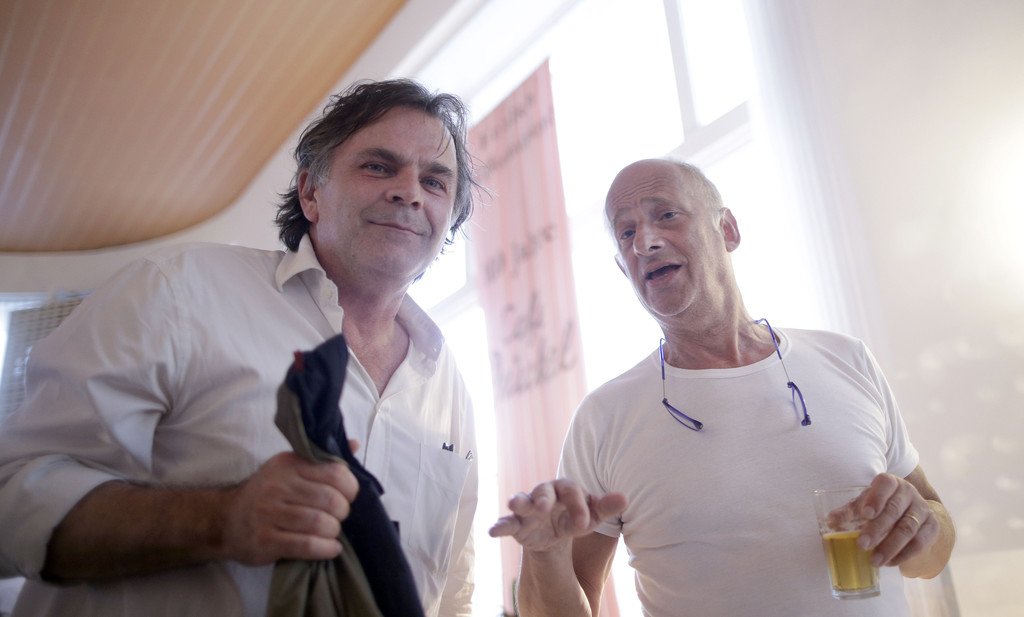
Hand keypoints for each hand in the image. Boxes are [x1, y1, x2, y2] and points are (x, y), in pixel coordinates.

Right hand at [221, 450, 359, 564]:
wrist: (224, 519)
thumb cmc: (266, 493)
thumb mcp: (290, 467)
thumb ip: (322, 459)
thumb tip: (355, 444)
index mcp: (289, 464)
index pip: (335, 473)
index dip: (350, 488)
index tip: (348, 497)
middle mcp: (278, 486)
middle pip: (330, 500)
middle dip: (343, 512)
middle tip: (338, 517)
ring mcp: (269, 513)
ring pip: (320, 523)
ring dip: (334, 532)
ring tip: (332, 533)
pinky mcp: (265, 540)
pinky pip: (307, 545)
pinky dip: (326, 549)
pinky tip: (331, 548)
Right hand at [488, 479, 626, 553]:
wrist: (554, 534)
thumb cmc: (574, 518)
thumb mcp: (591, 516)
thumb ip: (605, 508)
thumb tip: (625, 498)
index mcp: (564, 489)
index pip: (570, 491)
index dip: (577, 504)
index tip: (584, 523)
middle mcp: (544, 495)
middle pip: (543, 491)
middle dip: (543, 498)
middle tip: (545, 507)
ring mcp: (528, 509)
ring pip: (521, 501)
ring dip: (518, 502)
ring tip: (514, 504)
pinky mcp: (517, 525)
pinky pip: (507, 523)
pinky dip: (499, 526)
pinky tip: (493, 531)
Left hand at [853, 473, 939, 567]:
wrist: (915, 512)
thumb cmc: (883, 505)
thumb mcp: (867, 503)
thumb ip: (850, 511)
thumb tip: (830, 521)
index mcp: (891, 483)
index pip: (885, 484)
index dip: (876, 498)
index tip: (865, 514)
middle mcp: (909, 493)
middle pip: (894, 511)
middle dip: (877, 529)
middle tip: (862, 545)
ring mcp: (923, 509)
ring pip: (907, 529)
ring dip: (889, 547)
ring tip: (874, 560)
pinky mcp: (932, 527)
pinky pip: (919, 543)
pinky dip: (903, 555)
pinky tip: (889, 563)